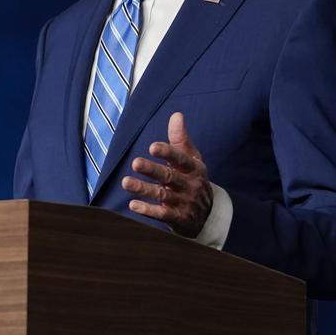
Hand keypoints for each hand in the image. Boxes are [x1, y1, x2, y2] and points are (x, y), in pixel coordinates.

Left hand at [121, 112, 212, 237]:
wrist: (209, 215)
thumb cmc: (193, 179)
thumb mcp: (192, 159)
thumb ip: (181, 139)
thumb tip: (176, 115)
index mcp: (194, 168)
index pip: (181, 159)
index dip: (168, 153)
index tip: (152, 146)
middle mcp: (190, 185)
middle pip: (169, 176)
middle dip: (152, 170)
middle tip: (135, 162)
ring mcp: (185, 203)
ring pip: (162, 195)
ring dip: (143, 189)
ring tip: (125, 182)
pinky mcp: (179, 219)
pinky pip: (162, 215)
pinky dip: (148, 210)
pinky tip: (133, 205)